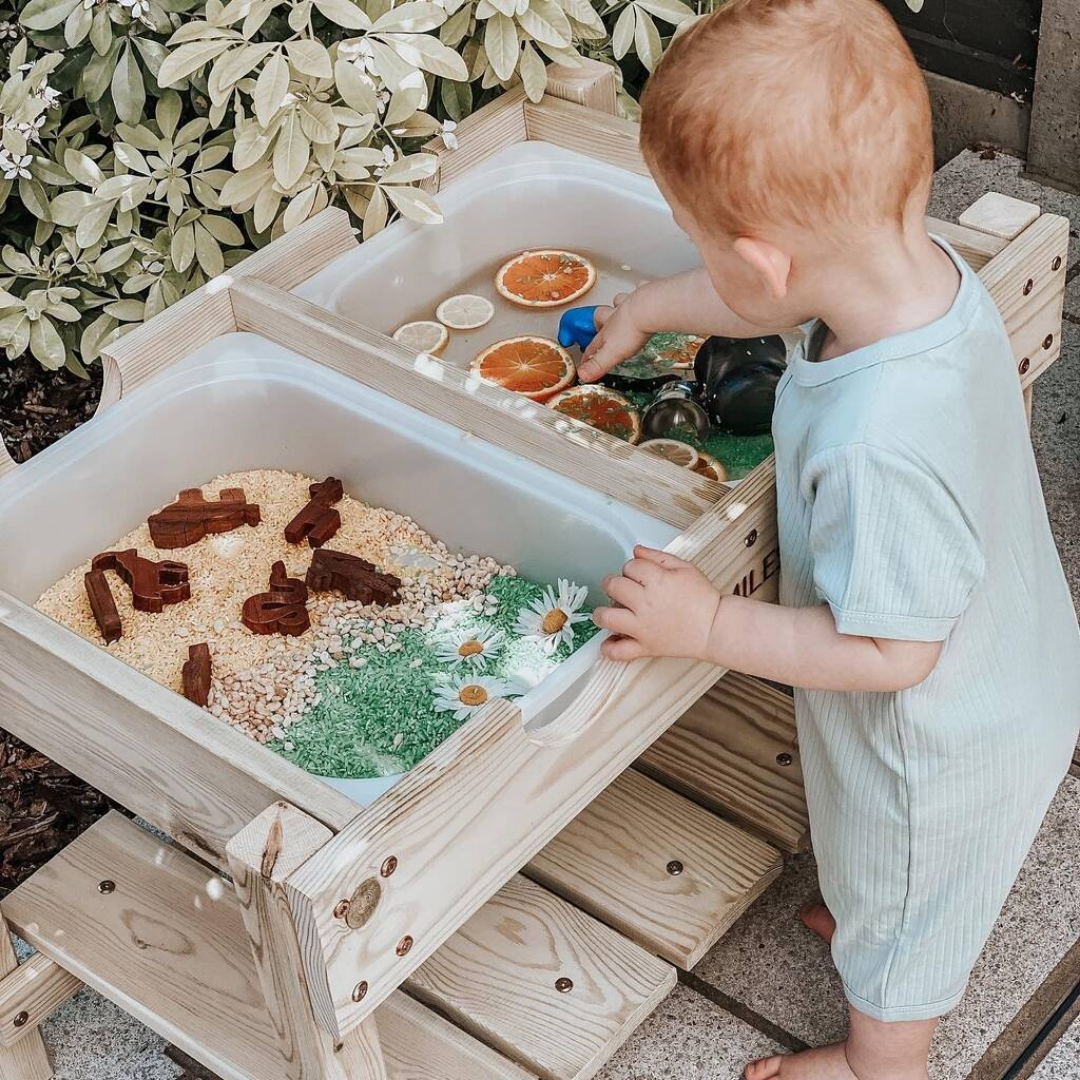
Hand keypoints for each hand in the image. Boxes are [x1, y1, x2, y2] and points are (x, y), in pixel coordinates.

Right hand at [577, 290, 651, 381]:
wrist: (649, 308)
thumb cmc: (631, 331)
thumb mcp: (612, 354)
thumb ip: (597, 365)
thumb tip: (582, 375)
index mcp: (607, 331)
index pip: (593, 345)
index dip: (588, 354)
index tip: (584, 360)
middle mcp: (616, 315)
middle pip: (601, 316)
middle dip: (598, 321)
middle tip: (599, 325)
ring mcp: (630, 304)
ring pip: (619, 301)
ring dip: (617, 304)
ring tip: (618, 307)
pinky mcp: (646, 295)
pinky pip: (642, 289)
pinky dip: (641, 290)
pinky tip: (644, 291)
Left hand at [593, 546, 721, 661]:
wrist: (715, 627)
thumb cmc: (702, 597)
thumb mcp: (684, 567)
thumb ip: (657, 557)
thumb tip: (636, 550)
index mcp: (657, 581)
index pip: (630, 566)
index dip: (632, 568)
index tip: (638, 574)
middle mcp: (646, 603)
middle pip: (613, 586)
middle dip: (612, 583)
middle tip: (619, 588)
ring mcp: (643, 627)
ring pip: (606, 618)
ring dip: (601, 613)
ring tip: (607, 612)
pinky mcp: (645, 647)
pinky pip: (618, 652)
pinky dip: (609, 649)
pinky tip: (610, 640)